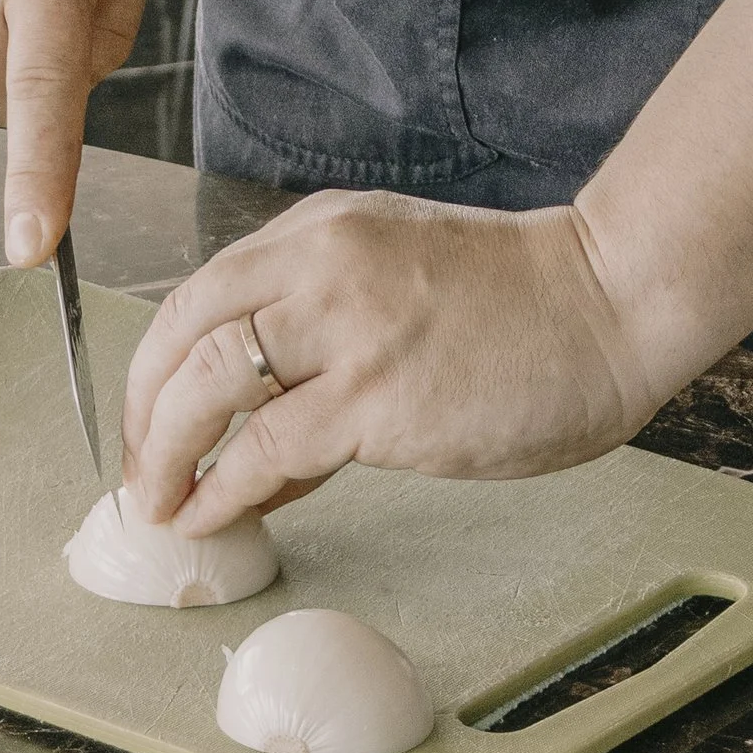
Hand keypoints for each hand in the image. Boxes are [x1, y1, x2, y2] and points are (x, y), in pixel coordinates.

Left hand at [126, 0, 752, 535]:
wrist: (615, 301)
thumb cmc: (528, 306)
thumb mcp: (401, 292)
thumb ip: (325, 348)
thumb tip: (255, 451)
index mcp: (321, 234)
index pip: (201, 294)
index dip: (157, 365)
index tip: (149, 421)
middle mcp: (319, 266)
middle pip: (182, 331)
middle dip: (142, 411)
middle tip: (137, 472)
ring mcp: (346, 328)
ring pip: (206, 384)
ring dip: (164, 452)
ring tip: (159, 504)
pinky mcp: (377, 396)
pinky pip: (264, 449)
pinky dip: (220, 489)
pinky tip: (209, 518)